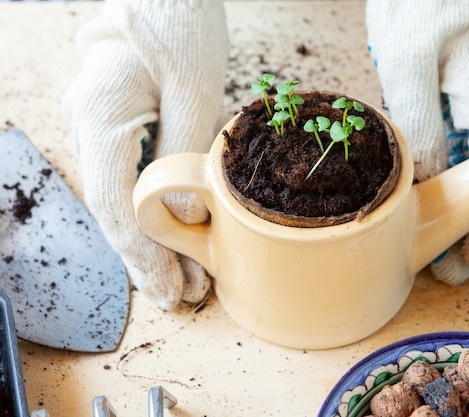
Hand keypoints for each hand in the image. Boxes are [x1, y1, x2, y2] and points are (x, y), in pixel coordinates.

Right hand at [63, 0, 228, 308]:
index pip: (115, 203)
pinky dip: (150, 219)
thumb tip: (182, 214)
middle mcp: (88, 127)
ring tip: (185, 281)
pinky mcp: (115, 131)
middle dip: (148, 261)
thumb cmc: (179, 24)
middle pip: (113, 212)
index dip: (142, 254)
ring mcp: (97, 130)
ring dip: (151, 246)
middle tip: (183, 298)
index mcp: (101, 114)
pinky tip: (174, 243)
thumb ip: (186, 150)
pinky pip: (126, 185)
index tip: (170, 288)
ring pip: (118, 204)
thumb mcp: (196, 84)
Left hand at [366, 0, 468, 284]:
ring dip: (457, 220)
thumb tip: (424, 175)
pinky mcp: (446, 123)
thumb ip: (418, 115)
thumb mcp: (410, 59)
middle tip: (451, 273)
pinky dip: (440, 197)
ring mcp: (467, 120)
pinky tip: (424, 223)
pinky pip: (450, 166)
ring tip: (436, 261)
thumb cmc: (418, 16)